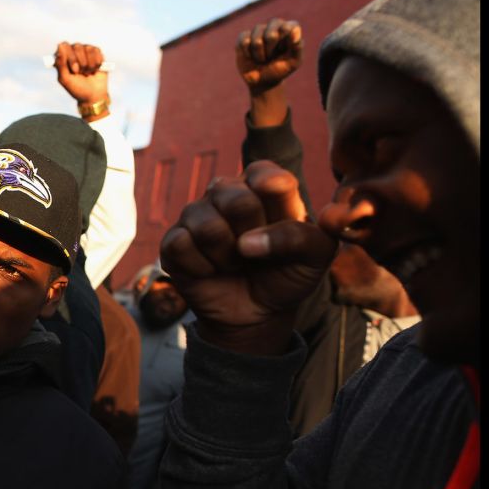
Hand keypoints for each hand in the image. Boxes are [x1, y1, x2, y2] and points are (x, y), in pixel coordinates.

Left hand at [54, 42, 108, 105]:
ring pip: (88, 48)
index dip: (70, 57)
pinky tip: (95, 70)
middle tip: (81, 73)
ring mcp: (85, 50)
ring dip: (89, 65)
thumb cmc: (77, 88)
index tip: (74, 70)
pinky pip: (96, 51)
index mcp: (63, 56)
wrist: (93, 95)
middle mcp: (73, 51)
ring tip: (87, 73)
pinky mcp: (96, 52)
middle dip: (80, 62)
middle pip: (77, 46)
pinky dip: (96, 63)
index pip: (64, 46)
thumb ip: (60, 64)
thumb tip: (60, 46)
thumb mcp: (65, 79)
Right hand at [159, 160, 334, 354]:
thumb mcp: (316, 257)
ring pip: (207, 226)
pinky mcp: (173, 241)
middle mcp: (226, 192)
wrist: (257, 313)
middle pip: (236, 200)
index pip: (266, 175)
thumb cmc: (287, 274)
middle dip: (253, 236)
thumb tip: (247, 243)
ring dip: (227, 258)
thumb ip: (302, 238)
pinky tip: (210, 271)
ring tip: (234, 263)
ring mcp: (196, 215)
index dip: (275, 202)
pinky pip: (182, 246)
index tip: (283, 219)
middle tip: (256, 251)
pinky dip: (203, 268)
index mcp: (262, 185)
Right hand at [235, 18, 302, 93]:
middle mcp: (274, 27)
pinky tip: (250, 56)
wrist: (261, 81)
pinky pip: (244, 41)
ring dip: (259, 54)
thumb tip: (295, 30)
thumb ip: (297, 46)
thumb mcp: (293, 62)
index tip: (283, 49)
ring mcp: (258, 31)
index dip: (286, 36)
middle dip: (271, 48)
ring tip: (261, 59)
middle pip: (272, 31)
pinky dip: (247, 53)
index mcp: (289, 31)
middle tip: (271, 56)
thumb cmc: (280, 70)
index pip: (291, 25)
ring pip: (257, 38)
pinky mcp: (244, 37)